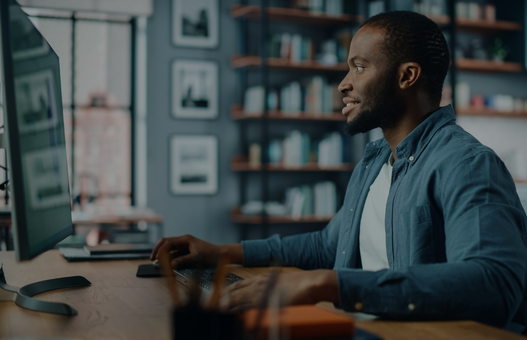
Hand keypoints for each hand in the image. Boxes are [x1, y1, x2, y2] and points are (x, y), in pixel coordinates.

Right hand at [150, 235, 242, 268]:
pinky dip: (169, 258)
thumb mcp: (197, 258)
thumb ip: (184, 261)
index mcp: (185, 239)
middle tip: (152, 259)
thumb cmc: (211, 255)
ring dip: (163, 255)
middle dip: (158, 250)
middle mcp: (183, 241)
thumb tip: (171, 265)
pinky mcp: (186, 252)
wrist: (221, 255)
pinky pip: (174, 254)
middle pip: (166, 243)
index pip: (168, 242)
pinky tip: (166, 264)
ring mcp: (184, 246)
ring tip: (157, 263)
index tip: (156, 258)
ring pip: (170, 249)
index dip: (160, 250)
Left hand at [222, 270, 338, 311]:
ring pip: (236, 297)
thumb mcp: (282, 286)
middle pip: (234, 290)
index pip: (238, 285)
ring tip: (214, 308)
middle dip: (221, 298)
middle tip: (210, 304)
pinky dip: (236, 307)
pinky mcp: (265, 299)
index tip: (218, 297)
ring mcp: (261, 290)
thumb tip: (263, 299)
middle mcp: (259, 282)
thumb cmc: (301, 286)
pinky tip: (229, 311)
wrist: (311, 283)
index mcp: (262, 278)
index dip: (227, 291)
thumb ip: (270, 291)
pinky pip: (246, 304)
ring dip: (225, 303)